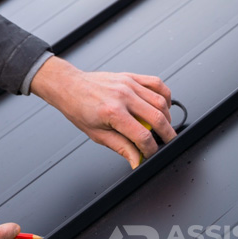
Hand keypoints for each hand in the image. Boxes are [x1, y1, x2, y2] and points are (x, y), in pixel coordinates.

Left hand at [30, 56, 174, 167]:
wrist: (69, 86)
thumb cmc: (79, 108)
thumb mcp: (97, 134)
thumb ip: (121, 147)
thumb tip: (137, 161)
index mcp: (112, 112)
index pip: (143, 136)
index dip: (151, 149)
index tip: (151, 153)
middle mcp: (123, 96)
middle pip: (158, 118)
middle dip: (167, 135)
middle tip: (167, 143)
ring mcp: (128, 84)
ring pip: (161, 101)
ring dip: (168, 117)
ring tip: (164, 127)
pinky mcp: (131, 77)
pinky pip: (157, 83)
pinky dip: (165, 96)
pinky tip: (163, 106)